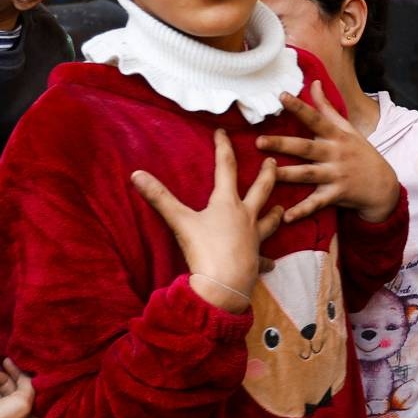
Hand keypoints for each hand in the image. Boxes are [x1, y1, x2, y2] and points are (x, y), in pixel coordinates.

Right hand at [131, 129, 282, 311]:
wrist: (224, 284)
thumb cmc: (204, 249)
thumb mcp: (179, 221)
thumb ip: (159, 197)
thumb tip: (136, 174)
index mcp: (227, 203)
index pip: (226, 168)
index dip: (223, 148)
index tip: (223, 133)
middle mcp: (245, 216)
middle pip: (260, 190)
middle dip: (267, 174)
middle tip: (273, 161)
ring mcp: (253, 238)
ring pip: (269, 221)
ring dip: (275, 214)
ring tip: (281, 209)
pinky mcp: (255, 259)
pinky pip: (263, 258)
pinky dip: (266, 260)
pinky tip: (270, 263)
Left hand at [256, 81, 400, 222]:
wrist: (383, 185)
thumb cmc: (360, 153)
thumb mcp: (348, 129)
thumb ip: (327, 108)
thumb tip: (314, 82)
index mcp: (336, 136)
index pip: (316, 118)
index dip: (300, 107)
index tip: (282, 96)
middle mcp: (335, 154)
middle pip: (306, 148)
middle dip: (283, 144)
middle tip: (259, 141)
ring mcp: (336, 175)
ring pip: (308, 174)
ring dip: (287, 174)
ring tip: (267, 174)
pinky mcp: (336, 195)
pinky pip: (317, 204)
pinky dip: (302, 211)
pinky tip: (286, 216)